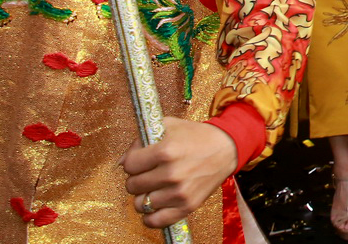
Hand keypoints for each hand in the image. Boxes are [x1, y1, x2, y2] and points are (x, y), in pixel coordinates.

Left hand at [122, 117, 236, 228]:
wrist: (226, 148)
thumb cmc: (195, 136)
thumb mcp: (169, 126)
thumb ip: (141, 140)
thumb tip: (121, 162)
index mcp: (166, 151)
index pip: (129, 165)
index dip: (133, 161)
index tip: (141, 160)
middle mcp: (172, 173)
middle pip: (132, 185)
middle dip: (137, 178)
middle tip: (149, 172)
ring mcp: (179, 192)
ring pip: (140, 204)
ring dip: (144, 195)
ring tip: (155, 187)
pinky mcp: (187, 206)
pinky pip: (155, 221)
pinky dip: (150, 217)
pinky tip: (155, 205)